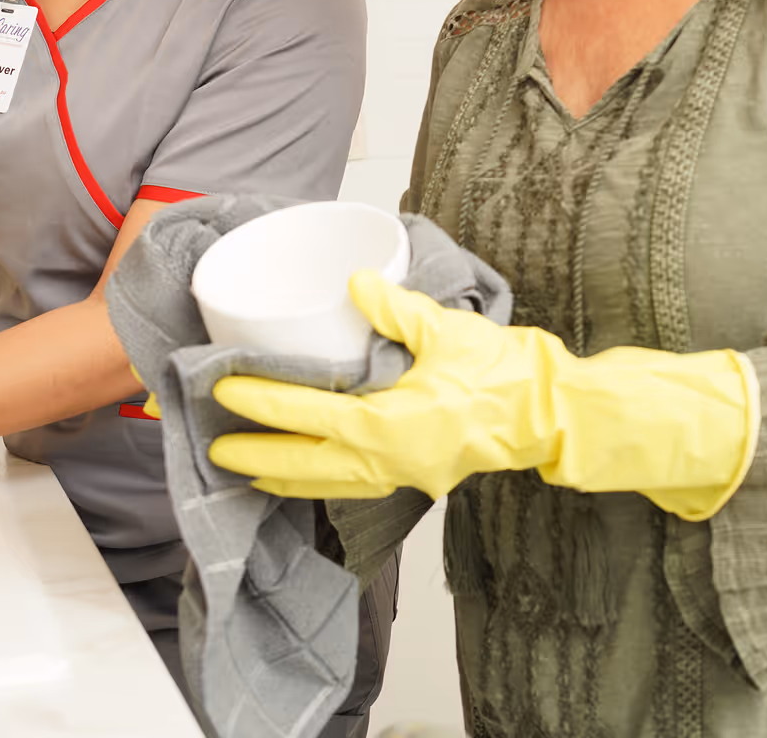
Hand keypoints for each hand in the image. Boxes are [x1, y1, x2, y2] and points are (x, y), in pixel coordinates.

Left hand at [209, 272, 756, 519]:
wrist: (554, 413)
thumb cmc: (507, 372)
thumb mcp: (448, 329)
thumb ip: (396, 307)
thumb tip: (356, 282)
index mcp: (389, 425)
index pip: (306, 415)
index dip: (260, 401)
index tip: (224, 387)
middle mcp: (387, 459)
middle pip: (303, 465)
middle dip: (255, 457)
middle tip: (212, 445)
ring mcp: (401, 474)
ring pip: (325, 484)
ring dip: (282, 476)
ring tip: (244, 468)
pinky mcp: (414, 474)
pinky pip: (351, 485)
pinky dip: (317, 481)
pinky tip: (302, 473)